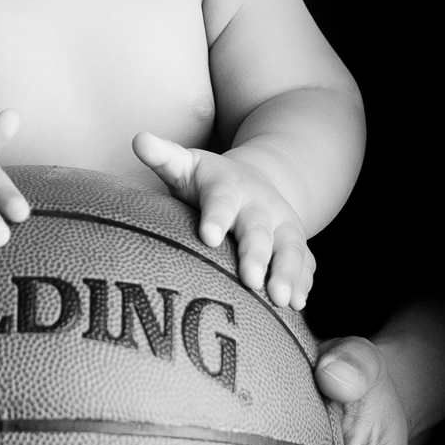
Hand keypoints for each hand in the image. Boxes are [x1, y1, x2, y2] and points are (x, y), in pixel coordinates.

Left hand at [133, 131, 314, 308]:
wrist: (255, 181)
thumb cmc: (209, 182)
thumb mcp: (186, 165)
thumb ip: (163, 156)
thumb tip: (140, 140)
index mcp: (228, 187)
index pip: (222, 201)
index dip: (217, 218)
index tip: (209, 237)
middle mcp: (260, 205)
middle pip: (258, 229)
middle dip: (256, 254)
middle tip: (250, 280)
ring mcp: (282, 225)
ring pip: (290, 247)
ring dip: (287, 273)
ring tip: (280, 300)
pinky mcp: (296, 244)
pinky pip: (305, 263)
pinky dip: (303, 282)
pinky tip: (297, 304)